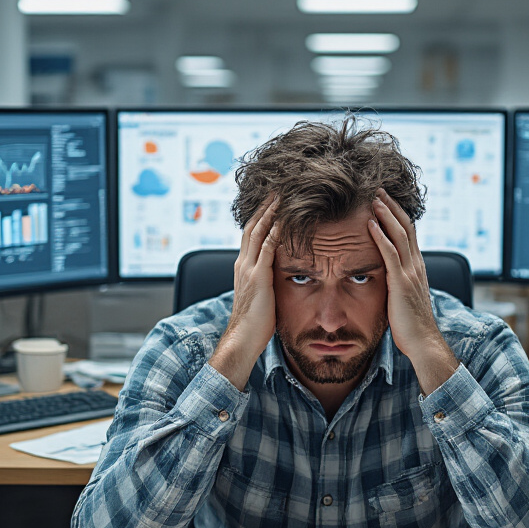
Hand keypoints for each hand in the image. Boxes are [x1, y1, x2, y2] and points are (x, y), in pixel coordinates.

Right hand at [210, 197, 279, 389]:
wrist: (243, 339)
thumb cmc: (255, 324)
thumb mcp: (260, 296)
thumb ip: (266, 282)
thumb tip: (278, 277)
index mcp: (243, 267)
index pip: (251, 235)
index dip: (260, 216)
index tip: (272, 201)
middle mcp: (243, 263)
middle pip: (252, 226)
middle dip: (264, 206)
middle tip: (276, 188)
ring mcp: (249, 269)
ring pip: (258, 231)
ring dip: (270, 212)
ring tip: (281, 195)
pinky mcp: (258, 277)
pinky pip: (268, 247)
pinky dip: (276, 230)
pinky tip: (285, 218)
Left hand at [369, 189, 457, 394]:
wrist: (423, 342)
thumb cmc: (411, 325)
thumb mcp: (405, 297)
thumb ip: (398, 283)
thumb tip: (387, 278)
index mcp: (417, 267)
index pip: (409, 233)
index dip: (397, 214)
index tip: (385, 200)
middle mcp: (417, 265)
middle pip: (405, 227)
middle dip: (391, 206)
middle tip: (378, 189)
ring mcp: (410, 272)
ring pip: (399, 235)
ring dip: (385, 214)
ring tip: (373, 198)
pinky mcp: (401, 282)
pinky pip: (390, 253)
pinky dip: (380, 236)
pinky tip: (370, 223)